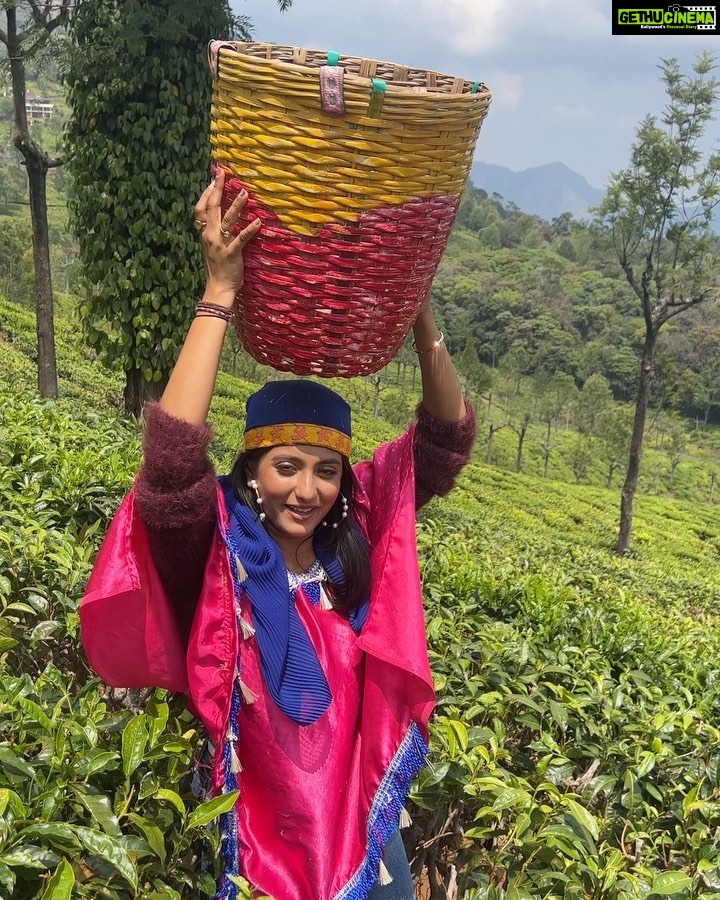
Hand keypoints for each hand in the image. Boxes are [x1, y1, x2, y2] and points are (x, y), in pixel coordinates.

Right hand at [194, 169, 261, 306]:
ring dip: (236, 205)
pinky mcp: (232, 253)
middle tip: (222, 173)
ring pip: (227, 219)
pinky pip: (241, 238)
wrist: (218, 288)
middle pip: (211, 207)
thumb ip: (214, 233)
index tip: (212, 179)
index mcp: (204, 234)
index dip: (206, 192)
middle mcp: (210, 236)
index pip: (201, 208)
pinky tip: (258, 222)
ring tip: (244, 192)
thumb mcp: (211, 247)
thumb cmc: (218, 268)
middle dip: (216, 188)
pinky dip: (250, 229)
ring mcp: (220, 244)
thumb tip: (219, 220)